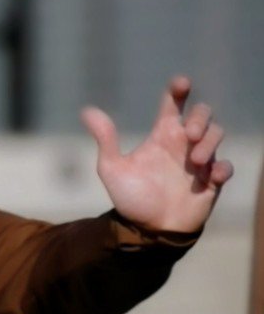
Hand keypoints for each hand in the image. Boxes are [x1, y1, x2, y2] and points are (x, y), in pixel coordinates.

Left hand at [85, 76, 231, 235]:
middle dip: (200, 118)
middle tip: (189, 135)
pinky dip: (222, 168)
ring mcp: (200, 161)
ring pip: (217, 134)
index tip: (180, 84)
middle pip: (202, 114)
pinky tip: (211, 176)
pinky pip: (226, 167)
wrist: (145, 230)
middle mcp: (183, 143)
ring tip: (194, 161)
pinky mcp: (211, 181)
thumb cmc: (131, 198)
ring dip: (209, 143)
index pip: (173, 104)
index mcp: (162, 136)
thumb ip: (105, 140)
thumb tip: (88, 111)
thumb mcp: (113, 168)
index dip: (179, 89)